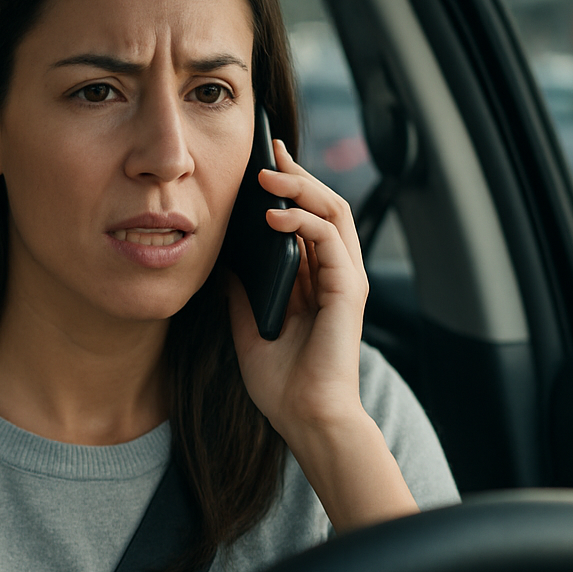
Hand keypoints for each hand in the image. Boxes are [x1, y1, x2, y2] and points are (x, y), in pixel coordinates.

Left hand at [228, 138, 368, 443]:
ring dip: (300, 188)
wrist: (305, 419)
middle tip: (269, 153)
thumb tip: (223, 263)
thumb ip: (242, 294)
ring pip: (332, 212)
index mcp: (314, 282)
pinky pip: (328, 238)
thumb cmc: (282, 384)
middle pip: (324, 207)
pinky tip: (274, 217)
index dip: (287, 191)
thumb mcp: (249, 328)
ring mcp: (345, 280)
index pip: (306, 221)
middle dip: (297, 176)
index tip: (261, 166)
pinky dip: (302, 220)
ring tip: (268, 176)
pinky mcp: (348, 290)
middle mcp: (334, 275)